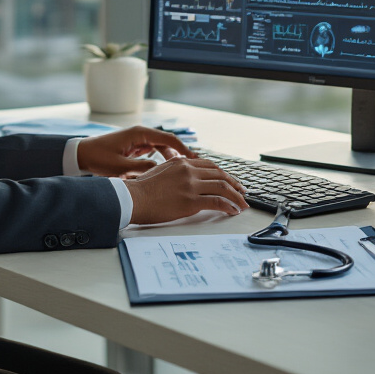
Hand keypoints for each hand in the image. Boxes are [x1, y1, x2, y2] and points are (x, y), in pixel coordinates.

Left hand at [76, 126, 195, 177]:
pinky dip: (160, 159)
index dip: (183, 149)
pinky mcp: (134, 147)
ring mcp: (137, 140)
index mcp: (139, 134)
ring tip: (181, 171)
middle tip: (191, 168)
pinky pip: (152, 151)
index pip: (168, 138)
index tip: (194, 159)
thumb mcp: (120, 166)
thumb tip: (161, 172)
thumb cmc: (98, 157)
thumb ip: (141, 169)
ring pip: (160, 147)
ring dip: (170, 157)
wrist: (81, 154)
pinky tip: (165, 170)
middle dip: (179, 154)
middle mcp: (140, 134)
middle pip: (167, 142)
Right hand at [124, 157, 248, 223]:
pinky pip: (217, 202)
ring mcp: (191, 185)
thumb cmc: (140, 189)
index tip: (231, 181)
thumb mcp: (159, 171)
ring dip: (236, 196)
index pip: (210, 165)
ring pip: (223, 187)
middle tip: (242, 192)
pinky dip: (229, 206)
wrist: (132, 198)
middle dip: (234, 184)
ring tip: (243, 204)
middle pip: (220, 174)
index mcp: (181, 163)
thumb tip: (184, 174)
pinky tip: (233, 210)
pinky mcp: (191, 201)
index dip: (224, 174)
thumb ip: (174, 170)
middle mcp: (188, 171)